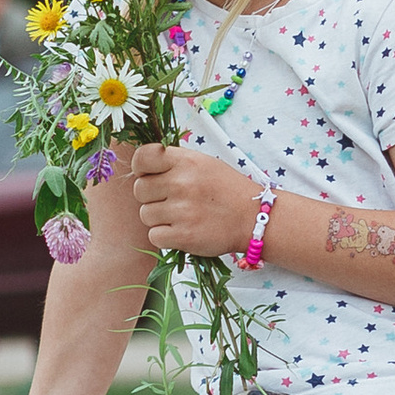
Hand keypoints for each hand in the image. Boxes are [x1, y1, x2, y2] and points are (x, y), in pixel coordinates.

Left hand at [129, 141, 257, 259]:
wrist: (254, 219)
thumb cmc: (227, 190)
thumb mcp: (204, 164)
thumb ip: (174, 163)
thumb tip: (141, 168)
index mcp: (186, 161)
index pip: (142, 158)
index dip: (141, 168)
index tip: (150, 176)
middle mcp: (182, 183)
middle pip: (140, 189)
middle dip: (151, 197)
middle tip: (172, 200)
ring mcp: (182, 210)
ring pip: (145, 214)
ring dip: (159, 219)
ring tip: (181, 217)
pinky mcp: (184, 235)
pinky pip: (154, 236)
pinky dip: (165, 237)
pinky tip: (182, 231)